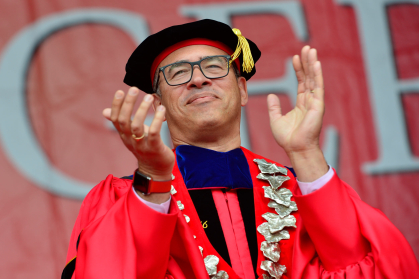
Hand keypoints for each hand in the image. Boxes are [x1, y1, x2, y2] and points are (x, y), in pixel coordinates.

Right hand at [103, 87, 173, 199]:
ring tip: (149, 97)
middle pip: (124, 120)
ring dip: (142, 109)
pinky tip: (161, 110)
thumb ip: (121, 123)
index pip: (115, 118)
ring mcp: (142, 145)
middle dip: (128, 103)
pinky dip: (156, 120)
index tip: (121, 91)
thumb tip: (105, 111)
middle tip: (134, 89)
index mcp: (124, 135)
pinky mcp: (154, 149)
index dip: (116, 105)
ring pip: (137, 126)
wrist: (155, 171)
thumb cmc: (145, 149)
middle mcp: (130, 140)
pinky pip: (153, 133)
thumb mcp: (131, 136)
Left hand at [267, 46, 327, 180]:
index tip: (294, 58)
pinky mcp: (318, 105)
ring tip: (311, 50)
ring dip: (312, 64)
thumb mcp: (276, 119)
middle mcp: (309, 101)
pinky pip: (317, 86)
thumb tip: (271, 95)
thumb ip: (274, 106)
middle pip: (308, 77)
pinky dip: (316, 74)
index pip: (301, 82)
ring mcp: (315, 102)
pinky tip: (315, 63)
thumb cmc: (287, 138)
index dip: (298, 70)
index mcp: (301, 103)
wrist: (295, 148)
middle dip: (307, 62)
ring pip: (314, 78)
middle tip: (306, 48)